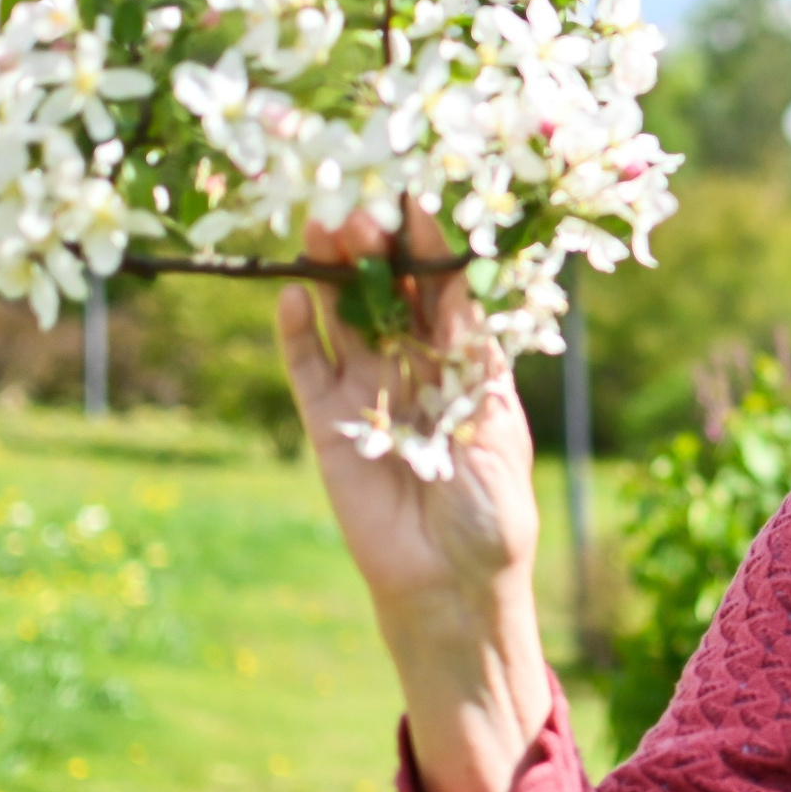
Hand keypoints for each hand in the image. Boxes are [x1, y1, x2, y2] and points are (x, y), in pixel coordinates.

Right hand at [277, 198, 549, 791]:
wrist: (453, 589)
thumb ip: (472, 355)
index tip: (420, 202)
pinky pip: (306, 369)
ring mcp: (368, 394)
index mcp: (467, 364)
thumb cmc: (493, 511)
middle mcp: (416, 370)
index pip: (444, 291)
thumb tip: (460, 279)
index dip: (431, 248)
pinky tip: (294, 295)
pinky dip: (297, 333)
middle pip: (388, 294)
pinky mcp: (327, 426)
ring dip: (334, 275)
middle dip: (376, 249)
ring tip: (324, 230)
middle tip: (360, 207)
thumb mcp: (497, 422)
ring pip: (344, 319)